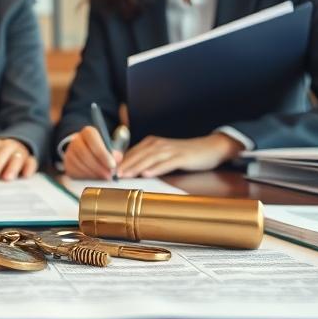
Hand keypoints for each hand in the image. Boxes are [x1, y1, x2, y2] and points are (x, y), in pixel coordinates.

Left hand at [0, 138, 36, 181]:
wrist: (16, 148)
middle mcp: (8, 146)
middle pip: (1, 153)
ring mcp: (20, 152)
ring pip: (17, 157)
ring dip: (12, 167)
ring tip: (7, 178)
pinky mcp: (30, 160)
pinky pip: (32, 162)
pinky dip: (29, 168)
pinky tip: (25, 176)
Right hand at [61, 125, 120, 179]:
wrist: (86, 150)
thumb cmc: (101, 149)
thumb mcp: (109, 148)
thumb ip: (114, 153)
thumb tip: (117, 159)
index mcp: (88, 132)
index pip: (93, 140)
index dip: (103, 153)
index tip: (112, 165)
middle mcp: (76, 140)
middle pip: (84, 154)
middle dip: (98, 167)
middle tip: (109, 176)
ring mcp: (69, 152)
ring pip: (79, 164)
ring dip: (93, 173)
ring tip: (103, 178)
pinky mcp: (67, 164)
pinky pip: (75, 172)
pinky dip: (86, 177)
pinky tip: (94, 179)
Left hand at [116, 132, 243, 176]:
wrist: (209, 148)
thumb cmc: (185, 154)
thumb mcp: (164, 156)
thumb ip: (148, 161)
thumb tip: (130, 171)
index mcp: (152, 143)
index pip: (132, 152)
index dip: (120, 162)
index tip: (108, 171)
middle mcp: (159, 144)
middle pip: (138, 155)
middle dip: (124, 165)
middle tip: (111, 175)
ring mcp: (171, 150)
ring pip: (149, 158)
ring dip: (136, 166)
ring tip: (124, 175)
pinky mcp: (182, 157)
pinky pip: (167, 163)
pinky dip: (156, 168)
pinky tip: (147, 174)